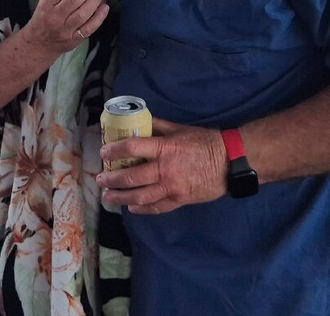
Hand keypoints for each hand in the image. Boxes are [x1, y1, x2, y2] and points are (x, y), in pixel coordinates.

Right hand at [21, 0, 108, 56]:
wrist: (40, 44)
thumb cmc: (44, 18)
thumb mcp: (45, 2)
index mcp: (46, 5)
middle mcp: (55, 17)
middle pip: (75, 0)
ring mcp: (65, 30)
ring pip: (83, 13)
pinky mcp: (74, 40)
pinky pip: (89, 28)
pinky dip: (99, 17)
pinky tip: (105, 7)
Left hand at [96, 119, 227, 213]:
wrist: (230, 162)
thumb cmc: (204, 142)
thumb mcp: (179, 129)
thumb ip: (157, 126)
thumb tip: (138, 120)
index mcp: (164, 148)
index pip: (132, 148)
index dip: (114, 150)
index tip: (103, 153)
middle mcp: (164, 169)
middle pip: (131, 177)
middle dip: (112, 179)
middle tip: (100, 179)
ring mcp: (171, 188)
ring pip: (140, 196)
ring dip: (121, 197)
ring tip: (108, 197)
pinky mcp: (179, 201)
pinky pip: (156, 207)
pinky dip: (141, 208)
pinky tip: (131, 207)